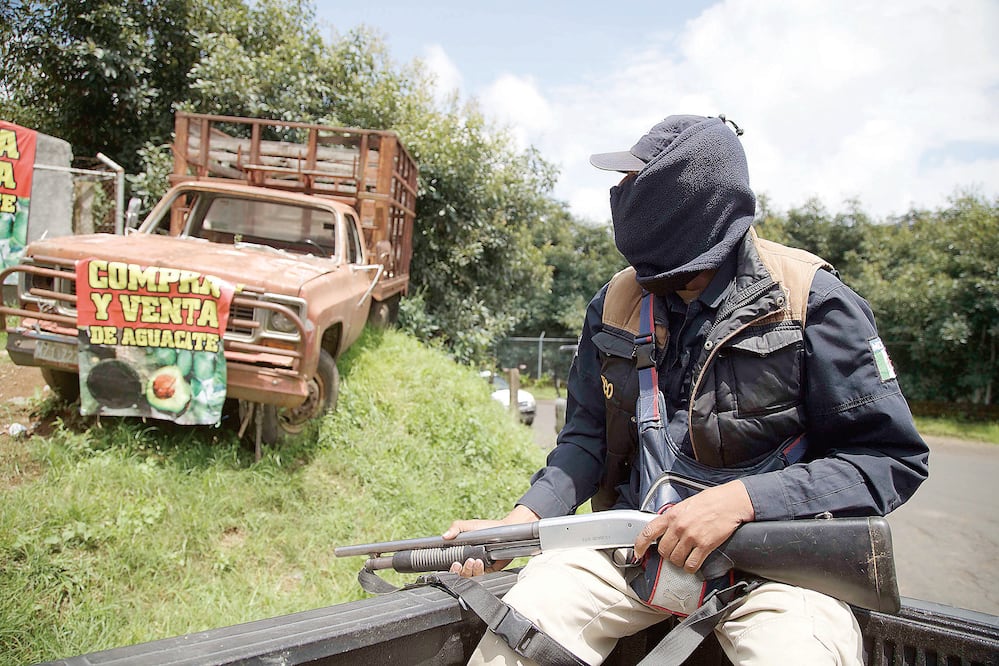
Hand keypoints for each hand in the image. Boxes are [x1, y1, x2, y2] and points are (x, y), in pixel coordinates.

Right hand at [443, 505, 539, 577]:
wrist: (504, 530)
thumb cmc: (486, 528)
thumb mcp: (468, 526)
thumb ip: (456, 528)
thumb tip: (445, 536)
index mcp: (462, 554)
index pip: (453, 566)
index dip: (452, 568)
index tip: (454, 563)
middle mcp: (469, 562)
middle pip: (460, 574)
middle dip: (459, 571)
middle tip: (460, 564)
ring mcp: (479, 568)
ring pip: (470, 578)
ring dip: (469, 571)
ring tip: (473, 560)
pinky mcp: (489, 571)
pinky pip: (482, 577)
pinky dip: (479, 572)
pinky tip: (480, 563)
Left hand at [633, 480, 754, 572]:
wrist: (730, 502)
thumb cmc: (710, 501)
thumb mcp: (685, 505)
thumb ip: (673, 518)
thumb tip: (664, 530)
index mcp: (671, 515)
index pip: (648, 532)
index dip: (640, 545)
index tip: (638, 553)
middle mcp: (679, 526)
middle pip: (663, 551)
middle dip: (667, 555)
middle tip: (674, 552)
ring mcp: (691, 537)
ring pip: (676, 560)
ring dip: (679, 562)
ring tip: (685, 557)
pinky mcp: (705, 545)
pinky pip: (691, 564)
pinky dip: (690, 568)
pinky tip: (693, 563)